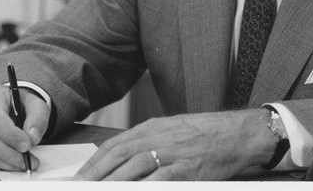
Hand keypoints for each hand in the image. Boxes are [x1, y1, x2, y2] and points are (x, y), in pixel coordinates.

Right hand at [0, 84, 50, 171]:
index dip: (10, 135)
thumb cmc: (23, 104)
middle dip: (10, 154)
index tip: (27, 145)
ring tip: (23, 164)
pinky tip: (10, 163)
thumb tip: (33, 137)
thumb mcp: (36, 104)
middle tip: (28, 161)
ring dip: (4, 162)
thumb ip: (38, 118)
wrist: (12, 106)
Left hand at [74, 108, 276, 180]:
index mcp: (152, 128)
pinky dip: (142, 190)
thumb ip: (147, 143)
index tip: (76, 179)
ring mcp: (171, 152)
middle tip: (78, 189)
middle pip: (117, 157)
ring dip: (111, 185)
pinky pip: (158, 182)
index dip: (92, 164)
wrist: (236, 132)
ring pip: (132, 169)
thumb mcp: (172, 131)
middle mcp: (157, 137)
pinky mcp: (186, 168)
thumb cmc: (205, 133)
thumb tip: (121, 160)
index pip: (114, 146)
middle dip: (94, 177)